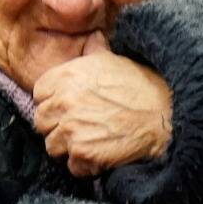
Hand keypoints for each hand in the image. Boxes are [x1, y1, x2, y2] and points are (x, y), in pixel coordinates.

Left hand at [32, 51, 172, 176]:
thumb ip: (93, 50)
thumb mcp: (112, 59)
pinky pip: (71, 166)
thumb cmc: (140, 84)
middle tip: (80, 126)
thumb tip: (92, 37)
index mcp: (66, 76)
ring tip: (91, 140)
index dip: (52, 101)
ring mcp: (71, 129)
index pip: (38, 93)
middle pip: (41, 121)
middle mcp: (63, 101)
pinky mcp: (82, 153)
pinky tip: (101, 154)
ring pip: (52, 146)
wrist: (164, 113)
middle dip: (57, 126)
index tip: (67, 106)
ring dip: (69, 147)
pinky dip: (85, 166)